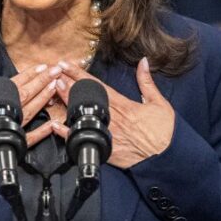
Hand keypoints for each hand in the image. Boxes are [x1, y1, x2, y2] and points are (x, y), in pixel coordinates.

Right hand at [0, 63, 65, 201]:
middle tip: (55, 71)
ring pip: (28, 114)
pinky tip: (53, 124)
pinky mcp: (5, 150)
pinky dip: (41, 132)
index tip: (39, 67)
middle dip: (41, 83)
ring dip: (43, 100)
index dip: (26, 76)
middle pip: (23, 98)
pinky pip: (28, 140)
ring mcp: (2, 135)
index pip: (8, 88)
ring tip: (55, 87)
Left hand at [54, 58, 174, 168]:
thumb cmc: (165, 132)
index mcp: (123, 105)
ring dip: (65, 102)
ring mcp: (107, 133)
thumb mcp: (159, 103)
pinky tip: (55, 126)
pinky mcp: (105, 149)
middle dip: (67, 84)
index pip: (96, 85)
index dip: (79, 73)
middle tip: (52, 73)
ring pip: (81, 115)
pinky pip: (84, 139)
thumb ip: (147, 82)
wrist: (168, 158)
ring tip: (51, 91)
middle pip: (84, 98)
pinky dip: (68, 133)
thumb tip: (144, 62)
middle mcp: (112, 118)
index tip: (66, 63)